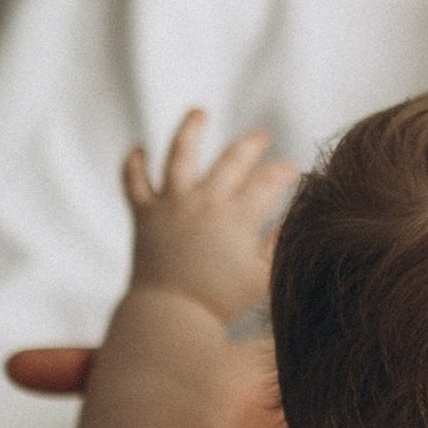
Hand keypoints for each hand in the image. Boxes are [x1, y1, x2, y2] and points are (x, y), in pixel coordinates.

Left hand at [122, 110, 301, 321]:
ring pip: (180, 154)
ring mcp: (173, 204)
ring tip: (198, 112)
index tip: (293, 170)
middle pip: (232, 159)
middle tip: (261, 138)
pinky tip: (139, 149)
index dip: (285, 171)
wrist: (170, 315)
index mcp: (238, 217)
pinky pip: (135, 182)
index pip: (269, 180)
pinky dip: (134, 164)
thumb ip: (277, 243)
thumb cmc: (220, 300)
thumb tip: (293, 219)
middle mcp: (205, 202)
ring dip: (190, 129)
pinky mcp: (145, 214)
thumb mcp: (261, 275)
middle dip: (251, 144)